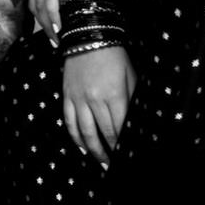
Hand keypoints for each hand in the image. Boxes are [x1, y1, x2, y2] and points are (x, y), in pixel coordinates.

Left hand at [30, 0, 99, 41]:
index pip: (33, 0)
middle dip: (42, 26)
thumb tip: (61, 4)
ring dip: (48, 25)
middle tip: (53, 42)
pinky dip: (52, 16)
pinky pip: (49, 0)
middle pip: (34, 6)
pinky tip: (57, 27)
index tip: (49, 32)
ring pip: (40, 5)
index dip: (40, 18)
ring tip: (56, 39)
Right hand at [61, 46, 136, 167]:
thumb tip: (137, 122)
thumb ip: (133, 100)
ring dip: (94, 151)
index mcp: (114, 95)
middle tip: (117, 167)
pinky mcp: (68, 95)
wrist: (88, 36)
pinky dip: (75, 137)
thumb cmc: (115, 56)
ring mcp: (79, 98)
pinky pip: (70, 121)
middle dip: (112, 153)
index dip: (125, 146)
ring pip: (85, 132)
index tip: (130, 157)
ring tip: (102, 163)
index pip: (121, 128)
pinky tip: (82, 148)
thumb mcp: (131, 76)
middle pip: (105, 133)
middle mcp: (95, 99)